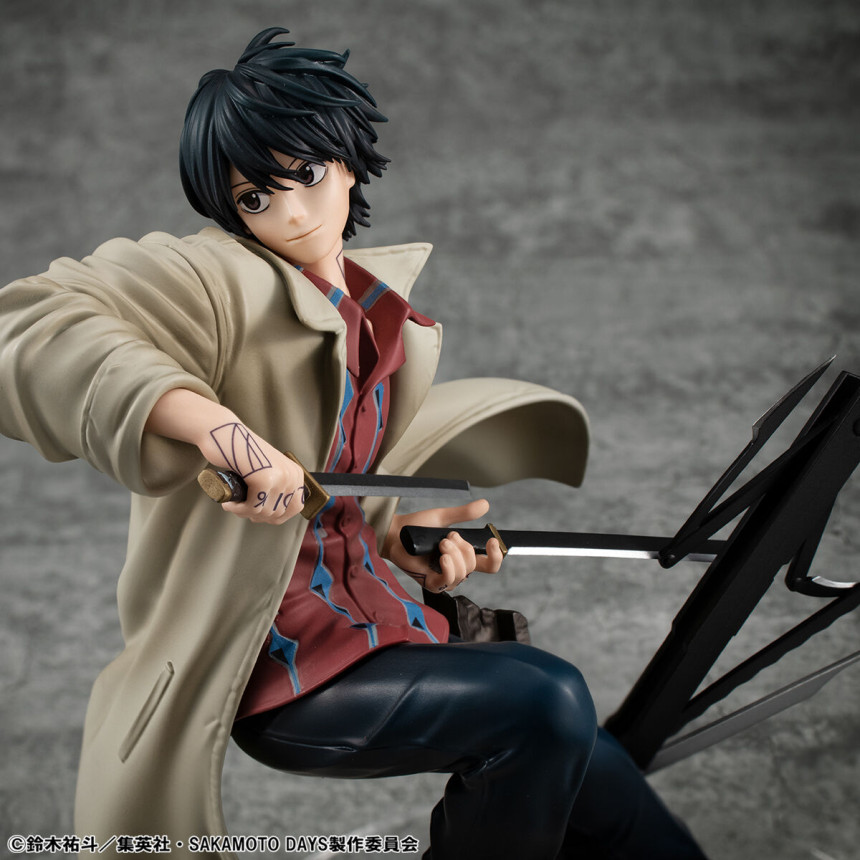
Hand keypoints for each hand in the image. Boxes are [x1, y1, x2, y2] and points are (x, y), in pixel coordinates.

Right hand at [145, 388, 305, 523]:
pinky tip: (228, 503)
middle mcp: (291, 475)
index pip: (295, 508)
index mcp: (295, 473)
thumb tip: (274, 516)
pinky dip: (238, 509)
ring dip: (245, 513)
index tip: (258, 514)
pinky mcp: (264, 479)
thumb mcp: (266, 470)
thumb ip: (276, 488)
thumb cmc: (239, 453)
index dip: (276, 517)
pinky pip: (253, 508)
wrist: (223, 433)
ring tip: (234, 504)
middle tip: (241, 508)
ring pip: (264, 513)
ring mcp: (279, 477)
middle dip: (257, 516)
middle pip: (278, 513)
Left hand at [382, 498, 503, 592]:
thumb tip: (485, 504)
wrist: (397, 534)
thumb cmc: (417, 528)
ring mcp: (445, 578)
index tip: (491, 540)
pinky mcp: (432, 584)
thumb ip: (464, 513)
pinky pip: (449, 580)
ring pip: (463, 572)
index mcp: (463, 556)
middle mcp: (457, 569)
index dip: (496, 556)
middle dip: (464, 547)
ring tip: (440, 543)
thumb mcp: (444, 518)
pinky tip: (442, 557)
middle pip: (475, 564)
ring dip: (453, 553)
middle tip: (447, 536)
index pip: (489, 564)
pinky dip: (448, 567)